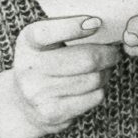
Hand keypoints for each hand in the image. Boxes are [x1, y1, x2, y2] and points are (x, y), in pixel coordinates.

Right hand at [0, 16, 120, 137]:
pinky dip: (100, 90)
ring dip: (105, 72)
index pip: (46, 33)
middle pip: (86, 59)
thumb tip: (102, 24)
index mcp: (27, 42)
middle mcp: (28, 69)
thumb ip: (69, 28)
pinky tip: (92, 87)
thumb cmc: (47, 62)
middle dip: (108, 54)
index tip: (96, 23)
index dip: (72, 27)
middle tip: (113, 51)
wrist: (24, 103)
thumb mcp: (48, 41)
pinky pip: (94, 97)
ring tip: (101, 69)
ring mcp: (37, 94)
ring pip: (94, 79)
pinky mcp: (51, 114)